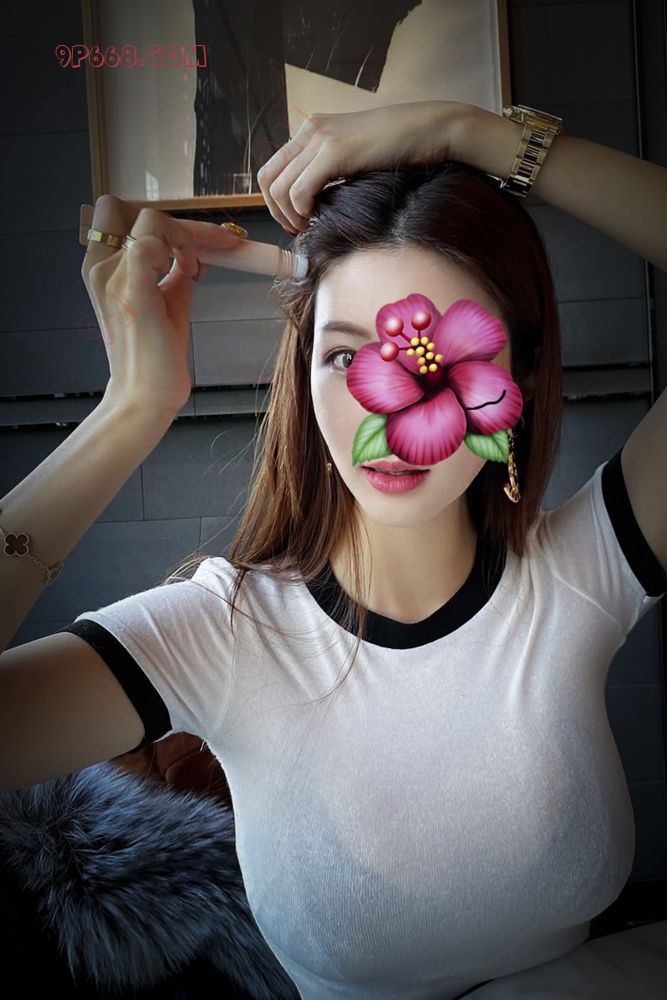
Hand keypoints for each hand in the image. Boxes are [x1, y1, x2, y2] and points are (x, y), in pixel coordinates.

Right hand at [81, 195, 246, 419]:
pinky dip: (182, 249)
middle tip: (213, 243)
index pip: (119, 214)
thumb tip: (201, 250)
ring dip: (188, 233)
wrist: (147, 395)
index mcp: (102, 267)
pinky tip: (194, 269)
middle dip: (177, 222)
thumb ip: (178, 270)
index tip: (201, 239)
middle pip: (128, 208)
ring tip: (209, 258)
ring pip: (148, 220)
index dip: (162, 220)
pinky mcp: (132, 292)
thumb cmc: (156, 352)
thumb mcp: (169, 299)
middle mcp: (99, 267)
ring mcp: (111, 278)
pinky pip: (151, 244)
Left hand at [256, 100, 472, 234]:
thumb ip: (330, 170)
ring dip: (289, 215)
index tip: (294, 221)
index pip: (273, 168)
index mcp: (312, 129)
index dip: (275, 201)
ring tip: (308, 226)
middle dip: (276, 211)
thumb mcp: (355, 156)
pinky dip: (302, 211)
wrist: (430, 128)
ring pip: (279, 187)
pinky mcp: (334, 151)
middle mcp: (310, 129)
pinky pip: (299, 190)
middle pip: (268, 178)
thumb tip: (313, 201)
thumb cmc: (400, 147)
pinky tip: (318, 217)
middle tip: (297, 229)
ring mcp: (320, 138)